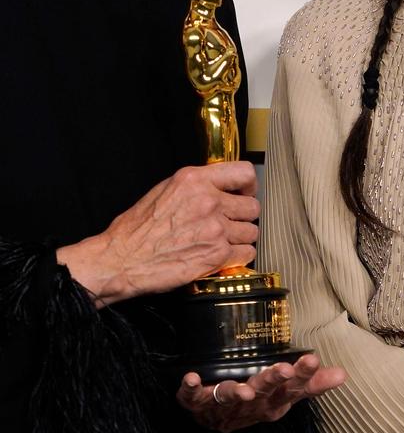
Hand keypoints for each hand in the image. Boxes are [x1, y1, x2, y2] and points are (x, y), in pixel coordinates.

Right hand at [57, 161, 258, 303]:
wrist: (122, 260)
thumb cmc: (137, 229)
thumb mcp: (164, 189)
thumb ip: (196, 185)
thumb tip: (219, 187)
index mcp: (194, 180)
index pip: (244, 172)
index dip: (250, 185)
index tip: (246, 193)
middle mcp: (208, 201)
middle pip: (252, 206)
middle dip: (243, 216)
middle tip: (231, 223)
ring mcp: (215, 228)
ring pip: (251, 231)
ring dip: (241, 238)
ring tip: (224, 241)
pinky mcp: (216, 255)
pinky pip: (246, 253)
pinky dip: (238, 256)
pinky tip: (223, 256)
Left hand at [176, 354, 346, 432]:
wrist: (215, 420)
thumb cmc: (256, 401)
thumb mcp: (285, 394)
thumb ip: (311, 383)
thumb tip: (343, 374)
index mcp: (274, 402)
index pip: (292, 388)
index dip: (302, 376)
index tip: (312, 359)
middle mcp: (251, 406)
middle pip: (264, 392)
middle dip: (273, 381)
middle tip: (284, 370)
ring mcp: (224, 406)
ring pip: (231, 398)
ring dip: (236, 393)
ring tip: (243, 389)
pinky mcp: (197, 403)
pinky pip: (192, 397)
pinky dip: (190, 389)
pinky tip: (191, 378)